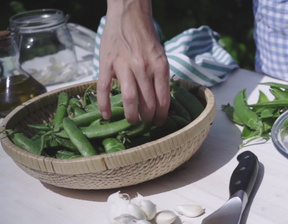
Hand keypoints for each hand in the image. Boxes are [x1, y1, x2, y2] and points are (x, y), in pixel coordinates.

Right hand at [97, 0, 169, 125]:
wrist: (129, 16)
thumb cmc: (146, 38)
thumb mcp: (161, 56)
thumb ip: (160, 77)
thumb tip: (160, 101)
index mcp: (160, 66)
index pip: (163, 100)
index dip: (161, 115)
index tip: (159, 122)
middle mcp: (143, 67)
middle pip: (147, 103)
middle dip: (147, 118)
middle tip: (145, 122)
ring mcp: (124, 65)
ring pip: (129, 99)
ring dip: (131, 115)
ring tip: (132, 121)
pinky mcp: (107, 63)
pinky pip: (104, 88)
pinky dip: (104, 104)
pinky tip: (106, 116)